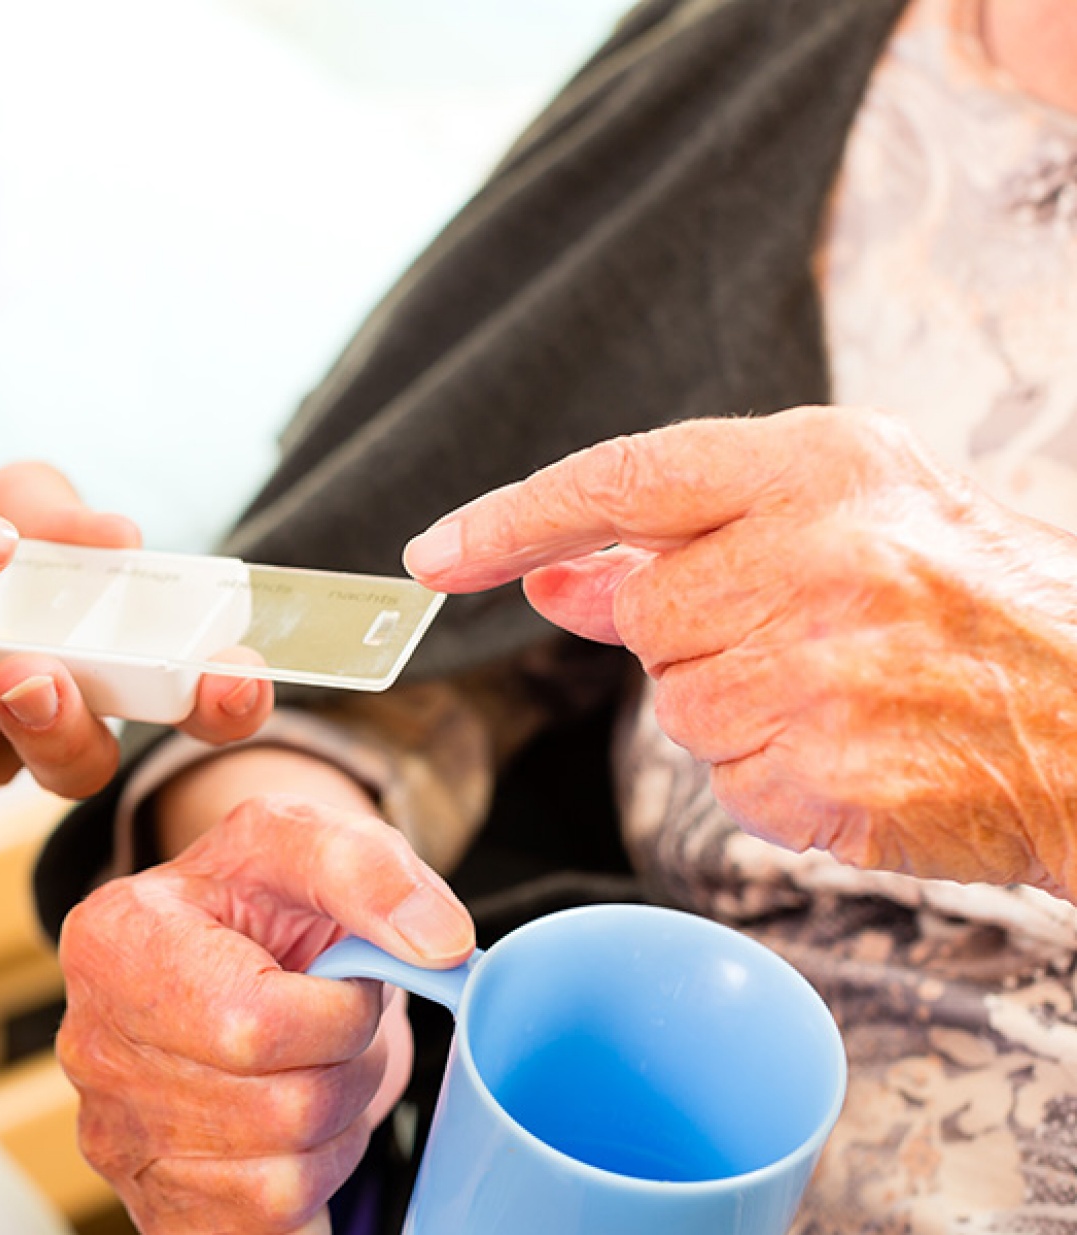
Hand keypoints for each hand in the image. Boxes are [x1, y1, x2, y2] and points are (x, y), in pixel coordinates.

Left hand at [0, 460, 273, 799]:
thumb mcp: (6, 501)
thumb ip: (54, 516)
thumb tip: (115, 536)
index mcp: (103, 672)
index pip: (190, 706)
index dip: (224, 704)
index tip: (232, 675)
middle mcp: (37, 732)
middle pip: (71, 764)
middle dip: (53, 726)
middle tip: (28, 674)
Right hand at [57, 795, 471, 1233]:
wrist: (229, 946)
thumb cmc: (261, 898)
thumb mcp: (307, 839)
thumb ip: (371, 868)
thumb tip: (440, 942)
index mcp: (116, 940)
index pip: (254, 1025)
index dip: (337, 1014)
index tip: (343, 978)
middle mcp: (94, 1045)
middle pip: (278, 1108)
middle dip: (346, 1067)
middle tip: (334, 1026)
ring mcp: (116, 1137)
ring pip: (282, 1179)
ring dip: (333, 1126)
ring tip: (310, 1065)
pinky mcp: (152, 1206)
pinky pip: (267, 1228)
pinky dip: (307, 1180)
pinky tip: (288, 1124)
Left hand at [404, 405, 1076, 895]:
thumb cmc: (971, 600)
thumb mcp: (849, 517)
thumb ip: (688, 537)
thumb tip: (548, 571)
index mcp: (822, 464)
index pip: (619, 479)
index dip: (511, 518)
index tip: (434, 557)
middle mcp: (819, 555)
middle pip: (646, 612)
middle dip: (697, 635)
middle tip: (807, 635)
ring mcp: (825, 671)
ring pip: (680, 703)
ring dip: (737, 710)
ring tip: (849, 691)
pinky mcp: (829, 776)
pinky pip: (729, 779)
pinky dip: (774, 774)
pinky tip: (858, 746)